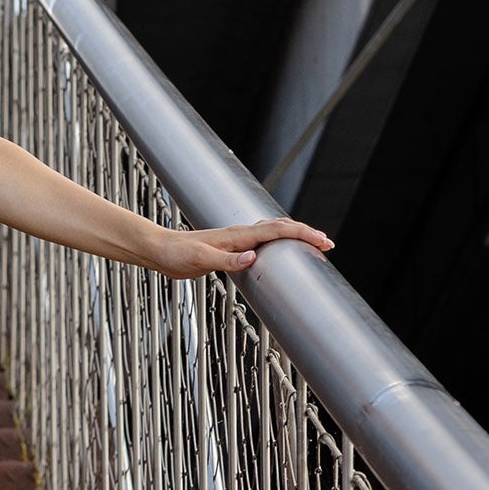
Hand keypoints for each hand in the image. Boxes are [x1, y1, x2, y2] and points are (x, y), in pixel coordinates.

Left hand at [147, 216, 333, 280]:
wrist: (159, 250)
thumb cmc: (176, 254)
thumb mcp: (199, 260)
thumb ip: (226, 261)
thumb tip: (253, 258)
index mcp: (237, 236)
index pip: (278, 231)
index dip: (303, 235)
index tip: (324, 242)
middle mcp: (240, 235)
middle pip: (281, 228)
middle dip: (306, 234)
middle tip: (328, 245)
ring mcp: (237, 241)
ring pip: (274, 233)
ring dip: (295, 238)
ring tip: (314, 247)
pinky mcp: (231, 250)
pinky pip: (263, 243)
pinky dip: (279, 244)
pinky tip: (282, 254)